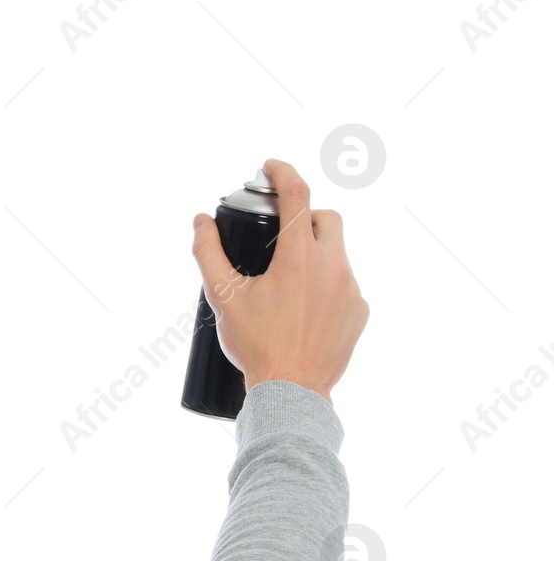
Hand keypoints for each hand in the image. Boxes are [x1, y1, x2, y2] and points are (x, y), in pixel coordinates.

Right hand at [191, 158, 368, 404]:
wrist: (291, 392)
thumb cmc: (257, 347)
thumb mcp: (224, 298)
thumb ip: (209, 254)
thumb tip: (200, 222)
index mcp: (299, 256)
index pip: (297, 193)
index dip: (283, 172)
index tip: (271, 167)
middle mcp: (333, 265)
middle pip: (327, 218)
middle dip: (305, 217)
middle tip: (282, 236)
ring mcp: (351, 289)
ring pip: (338, 254)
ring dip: (315, 258)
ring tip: (288, 287)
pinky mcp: (359, 311)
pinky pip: (345, 287)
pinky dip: (326, 289)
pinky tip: (304, 313)